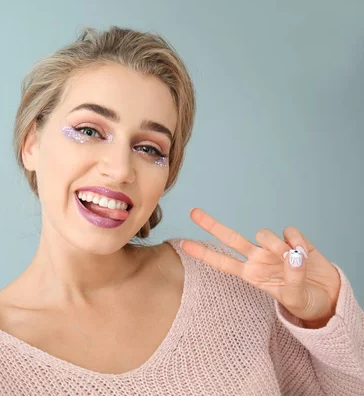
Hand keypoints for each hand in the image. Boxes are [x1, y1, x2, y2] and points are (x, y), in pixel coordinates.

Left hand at [181, 208, 341, 328]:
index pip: (222, 263)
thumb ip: (292, 279)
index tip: (183, 244)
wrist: (327, 296)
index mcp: (251, 274)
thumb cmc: (303, 299)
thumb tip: (293, 256)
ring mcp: (274, 247)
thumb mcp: (295, 298)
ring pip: (263, 233)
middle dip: (211, 225)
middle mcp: (257, 258)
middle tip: (193, 212)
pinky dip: (297, 241)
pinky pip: (289, 232)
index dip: (204, 254)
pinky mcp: (293, 239)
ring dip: (276, 246)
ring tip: (293, 260)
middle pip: (230, 238)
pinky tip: (306, 253)